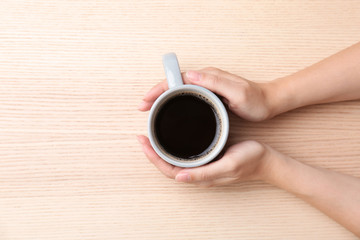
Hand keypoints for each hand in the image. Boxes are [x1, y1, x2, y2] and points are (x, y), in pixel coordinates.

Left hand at [137, 135, 271, 186]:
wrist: (265, 159)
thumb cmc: (250, 161)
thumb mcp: (228, 165)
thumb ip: (204, 173)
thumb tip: (179, 178)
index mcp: (201, 176)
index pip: (169, 170)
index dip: (154, 158)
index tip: (144, 142)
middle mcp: (199, 173)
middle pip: (168, 166)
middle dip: (152, 153)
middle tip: (142, 137)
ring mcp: (202, 166)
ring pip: (174, 161)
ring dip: (160, 151)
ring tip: (151, 138)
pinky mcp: (207, 158)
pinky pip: (184, 155)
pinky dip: (173, 148)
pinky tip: (171, 139)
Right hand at [138, 67, 276, 121]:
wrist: (268, 103)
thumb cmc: (255, 100)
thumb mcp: (237, 91)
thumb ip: (215, 82)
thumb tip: (190, 75)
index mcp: (208, 77)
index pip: (177, 80)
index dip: (159, 89)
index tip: (147, 100)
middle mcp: (205, 79)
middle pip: (174, 84)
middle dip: (156, 93)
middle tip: (143, 106)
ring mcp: (207, 87)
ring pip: (178, 90)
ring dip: (163, 97)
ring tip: (152, 108)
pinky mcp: (210, 95)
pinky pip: (186, 96)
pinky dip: (174, 101)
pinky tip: (171, 110)